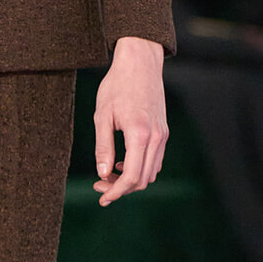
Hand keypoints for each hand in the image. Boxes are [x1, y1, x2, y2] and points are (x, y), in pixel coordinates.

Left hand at [93, 36, 167, 205]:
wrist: (139, 63)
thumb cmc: (116, 86)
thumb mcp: (102, 116)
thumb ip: (103, 148)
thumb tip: (103, 174)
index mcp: (139, 134)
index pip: (132, 176)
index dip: (116, 192)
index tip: (102, 198)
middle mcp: (156, 137)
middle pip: (143, 179)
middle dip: (121, 188)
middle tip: (99, 185)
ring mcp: (163, 135)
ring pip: (151, 172)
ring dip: (131, 179)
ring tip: (108, 175)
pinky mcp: (163, 131)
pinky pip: (155, 160)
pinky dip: (140, 168)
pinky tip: (122, 163)